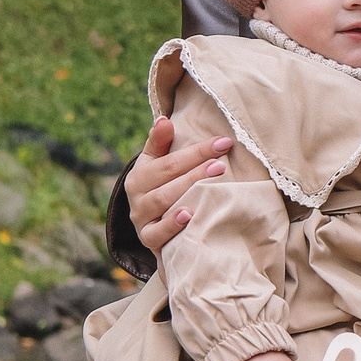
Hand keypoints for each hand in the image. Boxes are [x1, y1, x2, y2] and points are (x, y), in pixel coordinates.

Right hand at [126, 114, 236, 254]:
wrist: (151, 226)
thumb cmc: (160, 189)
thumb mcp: (156, 165)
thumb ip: (160, 143)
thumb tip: (164, 120)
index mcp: (139, 175)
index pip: (170, 161)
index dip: (197, 151)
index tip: (224, 142)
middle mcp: (137, 197)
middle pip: (168, 181)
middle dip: (196, 171)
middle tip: (221, 165)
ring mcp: (142, 220)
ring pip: (162, 203)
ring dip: (187, 192)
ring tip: (209, 185)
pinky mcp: (148, 240)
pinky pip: (157, 234)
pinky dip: (172, 225)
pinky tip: (189, 216)